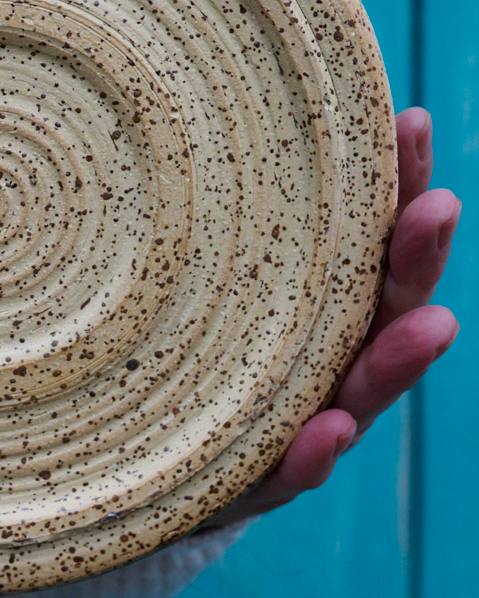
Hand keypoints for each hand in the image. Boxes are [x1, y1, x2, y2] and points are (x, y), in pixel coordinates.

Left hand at [210, 106, 460, 525]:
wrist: (157, 457)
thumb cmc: (195, 350)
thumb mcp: (202, 280)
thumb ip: (213, 225)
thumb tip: (192, 122)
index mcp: (322, 302)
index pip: (370, 238)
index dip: (398, 184)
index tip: (413, 121)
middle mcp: (327, 356)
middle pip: (385, 304)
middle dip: (415, 258)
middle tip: (440, 208)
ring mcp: (303, 415)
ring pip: (362, 388)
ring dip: (396, 358)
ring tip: (430, 326)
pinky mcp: (264, 475)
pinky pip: (292, 468)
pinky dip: (314, 451)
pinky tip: (327, 429)